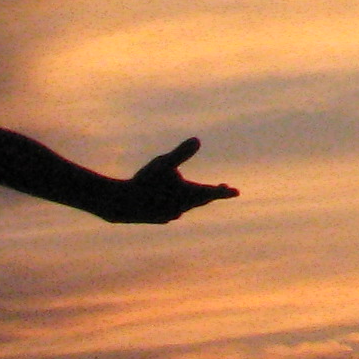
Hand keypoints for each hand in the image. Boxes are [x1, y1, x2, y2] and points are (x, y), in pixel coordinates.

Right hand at [105, 137, 233, 223]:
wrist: (122, 205)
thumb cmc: (145, 181)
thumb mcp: (163, 163)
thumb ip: (181, 153)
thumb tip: (198, 140)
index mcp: (188, 195)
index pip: (212, 193)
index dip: (224, 192)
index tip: (236, 192)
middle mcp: (182, 207)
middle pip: (201, 200)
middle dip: (212, 193)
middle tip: (223, 189)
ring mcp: (170, 215)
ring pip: (186, 207)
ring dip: (195, 200)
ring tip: (201, 197)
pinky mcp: (159, 219)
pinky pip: (172, 212)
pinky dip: (178, 206)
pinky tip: (176, 209)